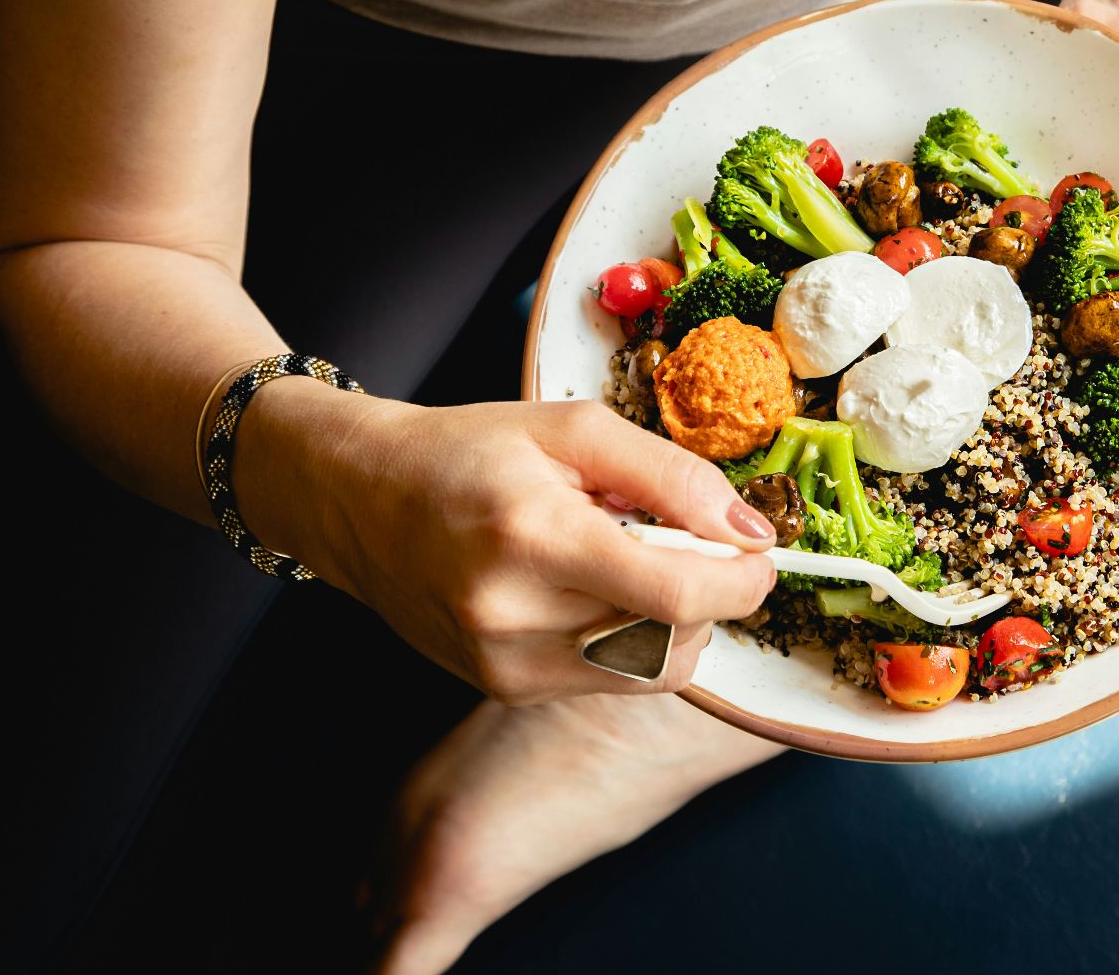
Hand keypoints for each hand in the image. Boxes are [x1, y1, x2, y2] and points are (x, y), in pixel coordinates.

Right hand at [238, 381, 777, 702]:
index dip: (741, 581)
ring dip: (678, 623)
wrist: (360, 498)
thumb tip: (751, 531)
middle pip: (674, 638)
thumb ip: (673, 476)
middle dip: (712, 596)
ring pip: (651, 671)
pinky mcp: (504, 688)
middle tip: (697, 546)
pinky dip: (635, 641)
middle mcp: (513, 615)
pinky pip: (612, 682)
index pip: (676, 592)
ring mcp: (504, 664)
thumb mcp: (575, 429)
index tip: (758, 553)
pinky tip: (602, 593)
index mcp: (534, 535)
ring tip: (639, 564)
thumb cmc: (471, 451)